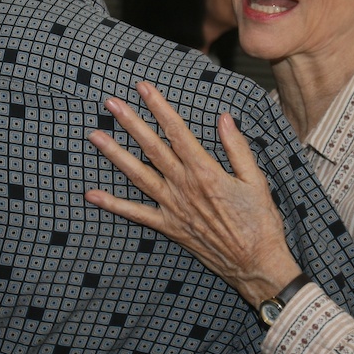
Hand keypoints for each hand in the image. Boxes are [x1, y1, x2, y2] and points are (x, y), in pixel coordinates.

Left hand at [86, 81, 301, 306]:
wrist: (256, 264)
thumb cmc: (261, 222)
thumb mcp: (256, 180)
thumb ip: (237, 148)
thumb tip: (223, 118)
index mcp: (206, 172)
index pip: (177, 131)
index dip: (159, 107)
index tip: (144, 88)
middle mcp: (184, 187)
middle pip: (152, 148)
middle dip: (130, 123)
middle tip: (111, 103)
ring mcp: (173, 208)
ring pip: (138, 175)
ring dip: (115, 155)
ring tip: (95, 136)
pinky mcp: (169, 227)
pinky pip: (136, 214)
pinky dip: (113, 204)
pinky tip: (92, 195)